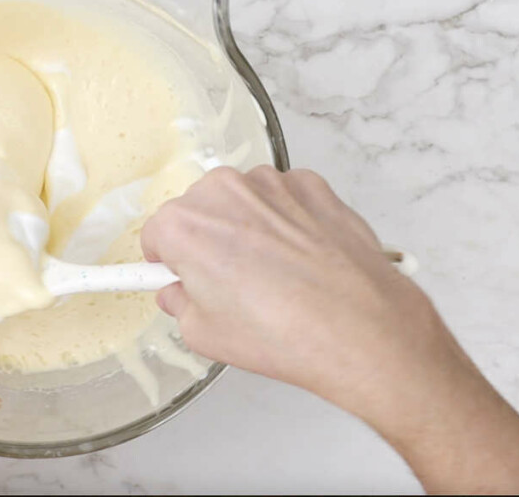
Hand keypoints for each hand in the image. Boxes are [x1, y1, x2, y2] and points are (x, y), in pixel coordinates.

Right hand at [141, 165, 433, 416]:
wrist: (362, 329)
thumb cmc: (285, 333)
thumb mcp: (204, 335)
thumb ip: (180, 305)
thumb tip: (181, 294)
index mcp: (184, 225)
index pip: (156, 234)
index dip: (165, 260)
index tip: (174, 272)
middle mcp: (224, 192)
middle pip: (198, 210)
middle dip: (207, 240)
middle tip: (228, 284)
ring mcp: (271, 184)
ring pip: (243, 201)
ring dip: (248, 227)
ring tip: (272, 276)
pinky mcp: (312, 186)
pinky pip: (285, 199)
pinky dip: (287, 221)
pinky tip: (300, 260)